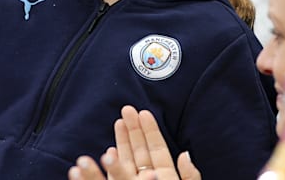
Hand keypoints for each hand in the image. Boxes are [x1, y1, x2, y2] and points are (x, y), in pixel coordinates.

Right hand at [67, 106, 198, 179]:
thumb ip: (190, 178)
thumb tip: (184, 154)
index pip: (156, 151)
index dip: (149, 132)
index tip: (142, 113)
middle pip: (137, 154)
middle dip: (131, 132)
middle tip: (124, 110)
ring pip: (122, 167)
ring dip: (115, 149)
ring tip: (111, 129)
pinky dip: (99, 175)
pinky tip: (94, 161)